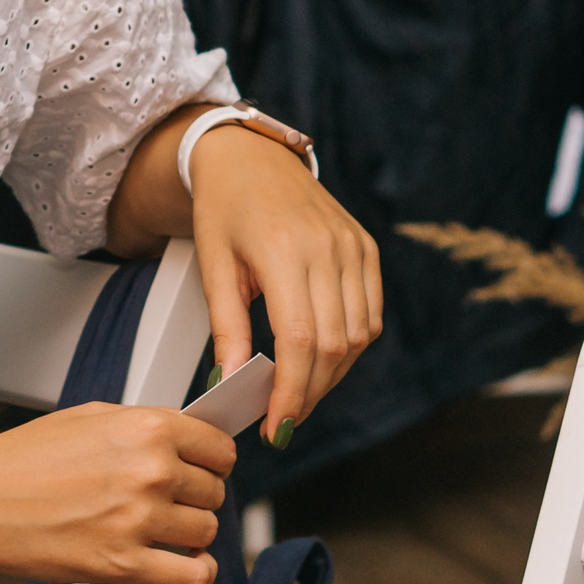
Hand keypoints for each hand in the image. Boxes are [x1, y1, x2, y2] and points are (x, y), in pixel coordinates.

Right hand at [0, 401, 236, 583]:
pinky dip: (196, 572)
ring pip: (206, 532)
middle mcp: (150, 472)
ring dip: (190, 533)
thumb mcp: (91, 417)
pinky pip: (193, 576)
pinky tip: (184, 563)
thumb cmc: (25, 458)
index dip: (214, 460)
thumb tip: (186, 438)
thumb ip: (145, 426)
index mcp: (146, 428)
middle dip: (196, 495)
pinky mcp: (125, 564)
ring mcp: (140, 520)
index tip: (206, 467)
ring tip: (162, 527)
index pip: (219, 448)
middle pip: (215, 491)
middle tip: (168, 498)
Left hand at [187, 128, 381, 445]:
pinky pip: (370, 314)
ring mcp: (353, 247)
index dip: (291, 391)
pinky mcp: (366, 248)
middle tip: (283, 419)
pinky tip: (322, 357)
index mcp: (284, 250)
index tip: (276, 425)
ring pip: (358, 336)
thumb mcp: (213, 266)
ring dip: (331, 375)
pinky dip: (350, 346)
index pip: (300, 340)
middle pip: (333, 345)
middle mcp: (328, 248)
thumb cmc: (224, 207)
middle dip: (309, 392)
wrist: (249, 157)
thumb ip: (227, 327)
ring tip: (298, 391)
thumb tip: (231, 385)